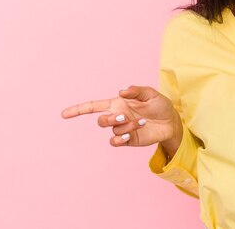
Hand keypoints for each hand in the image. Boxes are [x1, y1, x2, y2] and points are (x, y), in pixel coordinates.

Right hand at [61, 86, 181, 153]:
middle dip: (109, 120)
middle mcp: (117, 116)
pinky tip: (130, 136)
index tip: (63, 114)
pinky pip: (116, 142)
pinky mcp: (128, 140)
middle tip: (124, 117)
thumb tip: (122, 91)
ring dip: (126, 127)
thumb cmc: (160, 105)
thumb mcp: (151, 94)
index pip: (93, 107)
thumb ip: (137, 91)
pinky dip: (120, 139)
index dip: (78, 109)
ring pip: (113, 131)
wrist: (171, 121)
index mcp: (118, 104)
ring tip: (142, 122)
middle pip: (101, 121)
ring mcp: (122, 129)